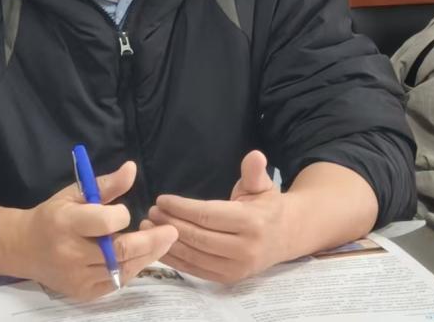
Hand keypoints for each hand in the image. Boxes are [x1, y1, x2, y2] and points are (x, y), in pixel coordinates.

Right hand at [0, 161, 177, 301]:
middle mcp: (71, 254)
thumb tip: (133, 168)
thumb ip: (106, 185)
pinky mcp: (84, 293)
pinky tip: (138, 257)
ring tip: (160, 242)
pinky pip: (117, 282)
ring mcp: (78, 277)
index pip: (104, 223)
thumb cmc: (51, 216)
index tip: (125, 211)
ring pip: (123, 270)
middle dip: (151, 242)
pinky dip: (131, 268)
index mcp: (65, 223)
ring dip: (146, 256)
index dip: (122, 215)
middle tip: (172, 231)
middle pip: (120, 252)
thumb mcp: (73, 194)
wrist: (24, 248)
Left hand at [146, 150, 287, 283]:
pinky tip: (159, 246)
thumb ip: (254, 172)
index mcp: (252, 223)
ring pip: (194, 256)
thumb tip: (255, 155)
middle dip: (170, 223)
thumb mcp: (262, 186)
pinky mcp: (228, 279)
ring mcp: (237, 268)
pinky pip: (196, 270)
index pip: (208, 215)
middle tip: (150, 212)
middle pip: (198, 237)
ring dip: (167, 242)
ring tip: (148, 226)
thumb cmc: (266, 207)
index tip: (161, 199)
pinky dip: (175, 259)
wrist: (285, 237)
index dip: (181, 208)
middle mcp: (245, 249)